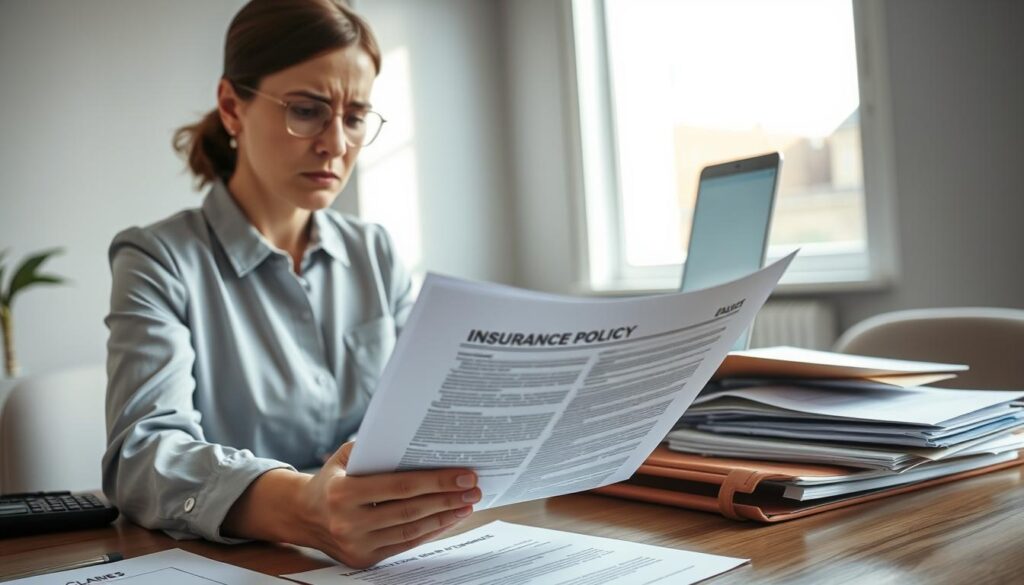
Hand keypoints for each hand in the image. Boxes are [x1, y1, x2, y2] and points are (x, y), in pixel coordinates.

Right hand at [299, 442, 480, 568]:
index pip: (399, 486)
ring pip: (411, 531)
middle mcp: (348, 522)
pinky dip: (430, 531)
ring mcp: (356, 545)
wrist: (303, 515)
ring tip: (467, 503)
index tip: (464, 474)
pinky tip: (448, 519)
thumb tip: (419, 440)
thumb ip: (375, 448)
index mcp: (342, 492)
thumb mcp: (344, 457)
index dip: (435, 481)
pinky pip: (405, 545)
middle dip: (447, 498)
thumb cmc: (332, 479)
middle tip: (474, 488)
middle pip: (410, 510)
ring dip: (444, 517)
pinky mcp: (364, 559)